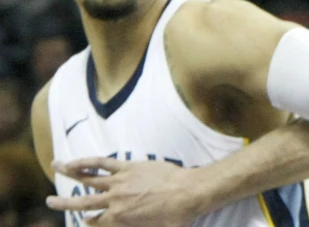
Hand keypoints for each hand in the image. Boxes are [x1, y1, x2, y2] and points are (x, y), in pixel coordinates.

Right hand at [46, 157, 205, 226]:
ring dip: (69, 172)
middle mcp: (114, 202)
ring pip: (87, 178)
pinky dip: (87, 162)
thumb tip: (125, 226)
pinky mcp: (128, 167)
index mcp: (119, 219)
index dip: (89, 221)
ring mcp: (120, 183)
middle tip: (49, 201)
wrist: (189, 192)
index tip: (85, 219)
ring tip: (55, 166)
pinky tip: (76, 159)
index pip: (96, 222)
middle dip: (64, 203)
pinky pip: (103, 163)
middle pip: (82, 203)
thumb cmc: (176, 216)